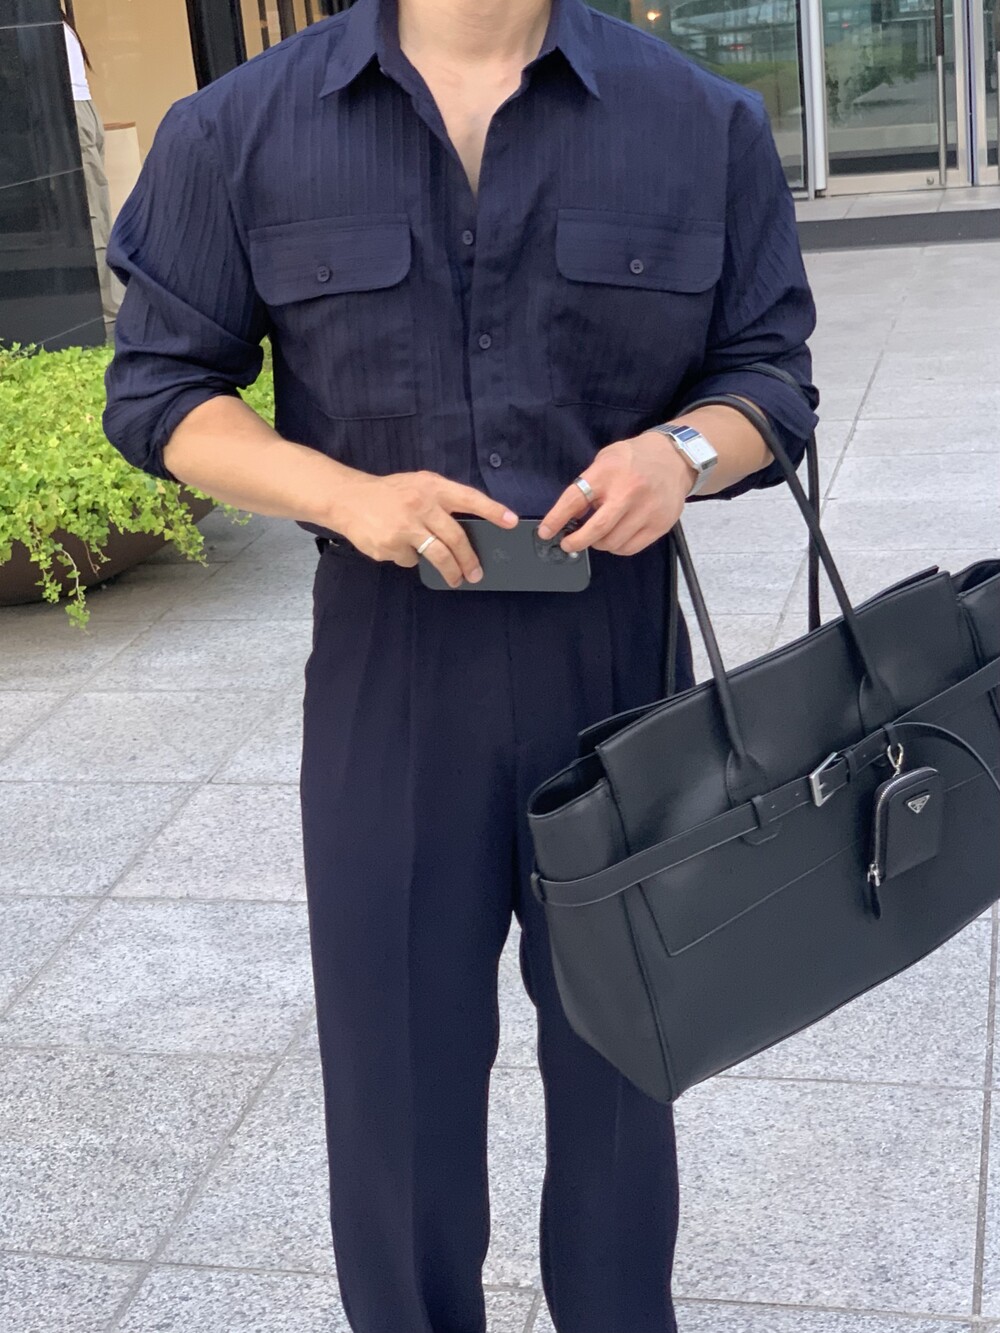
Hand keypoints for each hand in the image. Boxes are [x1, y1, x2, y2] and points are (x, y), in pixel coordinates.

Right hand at [329, 469, 518, 587]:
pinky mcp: (390, 545)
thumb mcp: (417, 484)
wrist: (347, 499)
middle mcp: (420, 504)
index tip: (511, 522)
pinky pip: (410, 559)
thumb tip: (468, 528)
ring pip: (437, 555)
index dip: (492, 510)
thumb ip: (440, 501)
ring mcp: (404, 527)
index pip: (468, 498)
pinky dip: (410, 558)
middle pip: (455, 537)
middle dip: (469, 559)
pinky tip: (399, 547)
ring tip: (456, 579)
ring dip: (450, 570)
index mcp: (431, 487)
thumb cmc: (389, 493)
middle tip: (477, 573)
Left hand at [538, 430, 698, 556]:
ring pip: (612, 543)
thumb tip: (570, 516)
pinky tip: (616, 537)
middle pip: (596, 529)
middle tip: (568, 544)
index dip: (556, 519)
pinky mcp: (659, 524)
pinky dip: (617, 548)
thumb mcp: (605, 460)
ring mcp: (646, 510)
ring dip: (598, 544)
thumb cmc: (634, 459)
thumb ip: (587, 486)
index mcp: (608, 473)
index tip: (546, 532)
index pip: (575, 499)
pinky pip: (630, 548)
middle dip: (576, 542)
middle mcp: (628, 492)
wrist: (675, 458)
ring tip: (597, 535)